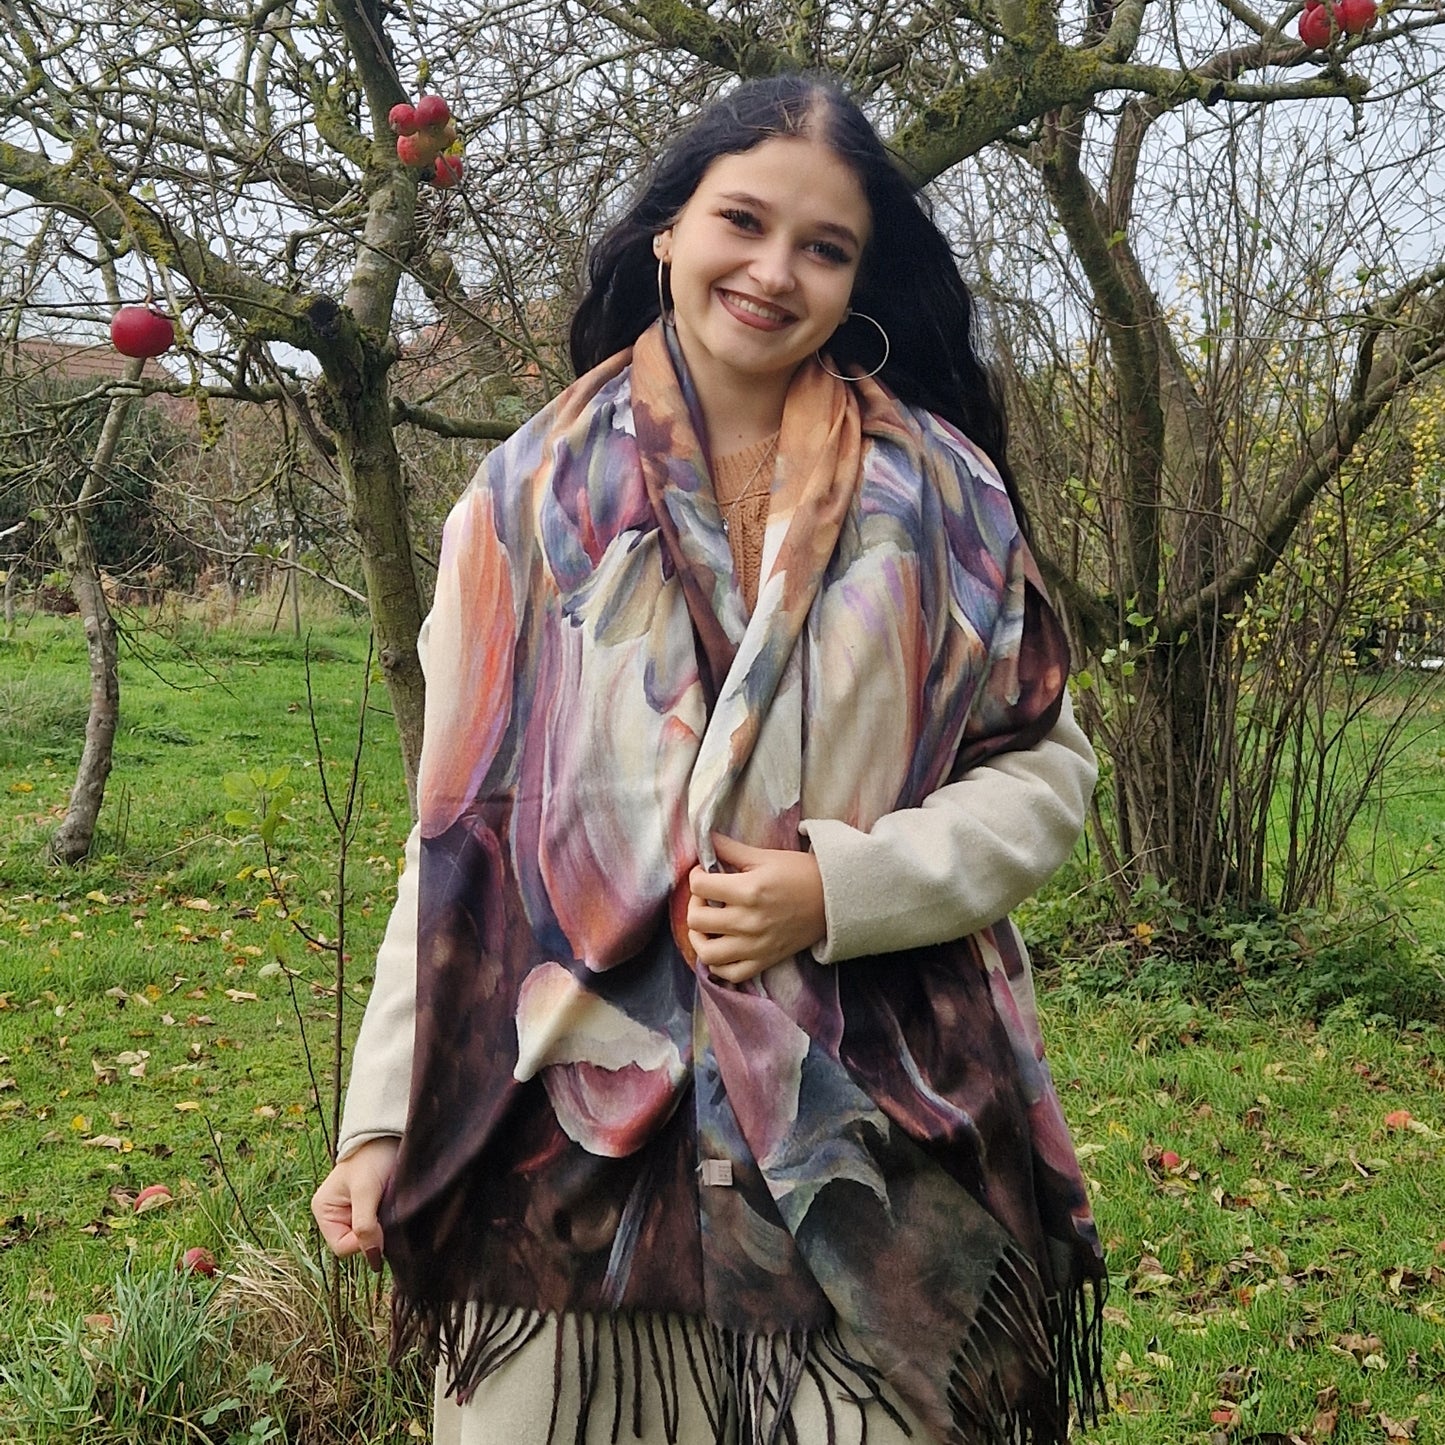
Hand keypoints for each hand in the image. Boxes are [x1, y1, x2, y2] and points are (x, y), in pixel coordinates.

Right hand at [311, 1135, 400, 1270]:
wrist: (389, 1133)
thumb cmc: (373, 1157)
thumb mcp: (366, 1191)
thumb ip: (365, 1225)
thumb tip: (372, 1258)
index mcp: (324, 1211)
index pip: (342, 1247)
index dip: (362, 1242)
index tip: (379, 1223)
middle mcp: (335, 1215)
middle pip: (356, 1244)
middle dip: (373, 1234)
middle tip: (387, 1211)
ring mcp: (352, 1212)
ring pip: (369, 1236)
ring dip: (382, 1227)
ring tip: (390, 1205)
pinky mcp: (369, 1207)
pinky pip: (377, 1226)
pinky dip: (387, 1221)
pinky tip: (393, 1206)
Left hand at [686, 833, 826, 983]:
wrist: (833, 899)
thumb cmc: (800, 873)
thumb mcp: (765, 856)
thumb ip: (731, 849)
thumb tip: (704, 837)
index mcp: (749, 891)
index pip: (699, 886)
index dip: (696, 876)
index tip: (704, 873)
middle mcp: (749, 922)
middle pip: (697, 920)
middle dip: (695, 904)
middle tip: (706, 896)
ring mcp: (756, 946)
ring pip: (707, 953)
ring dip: (699, 937)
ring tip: (707, 924)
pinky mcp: (764, 961)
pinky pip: (730, 974)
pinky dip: (718, 964)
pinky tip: (720, 946)